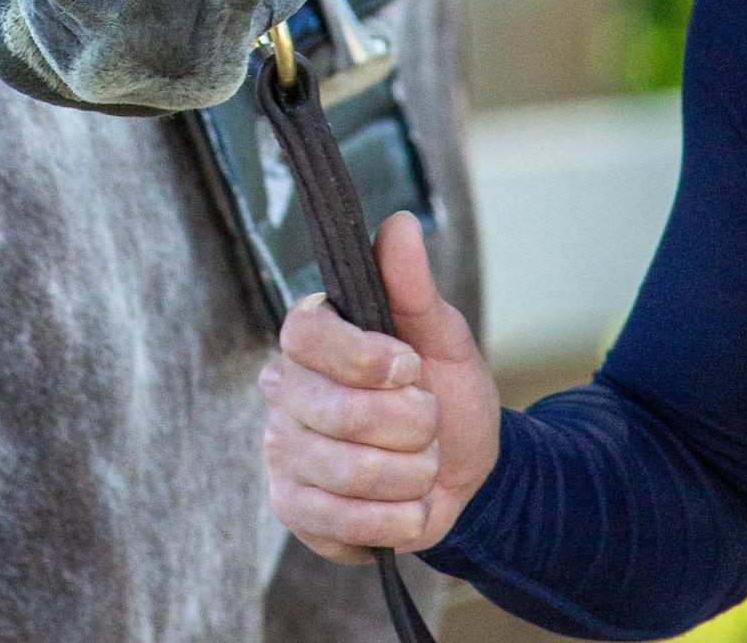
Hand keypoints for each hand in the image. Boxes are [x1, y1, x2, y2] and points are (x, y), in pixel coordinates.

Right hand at [259, 211, 500, 563]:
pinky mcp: (293, 507)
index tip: (411, 367)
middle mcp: (284, 387)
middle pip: (338, 412)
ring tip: (420, 464)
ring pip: (347, 471)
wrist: (464, 474)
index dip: (365, 358)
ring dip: (411, 474)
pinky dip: (395, 520)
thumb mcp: (444, 338)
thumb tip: (399, 224)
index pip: (307, 334)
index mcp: (311, 334)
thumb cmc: (444, 392)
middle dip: (412, 425)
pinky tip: (407, 506)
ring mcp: (282, 449)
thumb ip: (414, 286)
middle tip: (428, 422)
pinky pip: (341, 523)